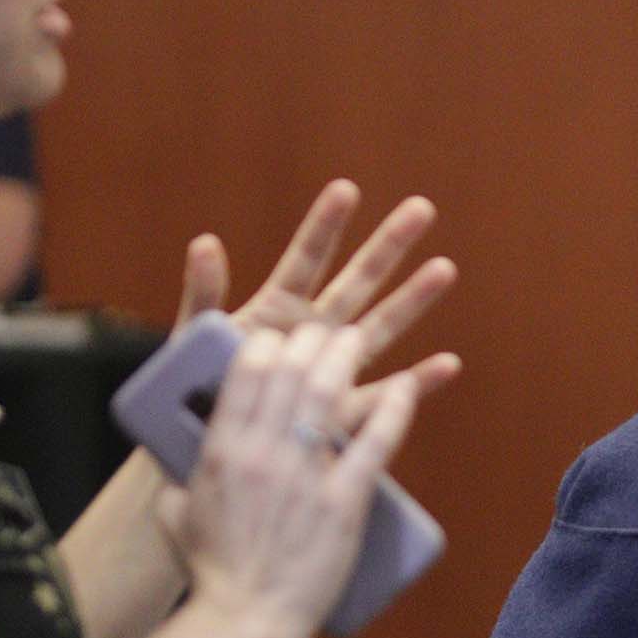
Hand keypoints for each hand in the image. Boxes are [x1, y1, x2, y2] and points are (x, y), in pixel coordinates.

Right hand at [159, 321, 417, 637]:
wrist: (244, 619)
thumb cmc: (212, 572)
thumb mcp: (176, 514)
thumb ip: (179, 478)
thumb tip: (179, 460)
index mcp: (220, 452)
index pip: (246, 373)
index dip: (268, 344)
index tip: (281, 338)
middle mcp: (262, 454)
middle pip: (292, 373)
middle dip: (311, 341)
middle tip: (327, 332)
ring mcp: (305, 476)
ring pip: (330, 395)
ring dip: (347, 358)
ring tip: (358, 340)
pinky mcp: (344, 501)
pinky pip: (376, 442)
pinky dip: (395, 409)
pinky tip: (408, 388)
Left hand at [176, 181, 463, 420]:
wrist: (197, 447)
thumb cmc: (189, 391)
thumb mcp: (191, 337)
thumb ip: (203, 294)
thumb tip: (204, 242)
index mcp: (276, 309)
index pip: (305, 259)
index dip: (325, 226)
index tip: (346, 190)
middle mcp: (311, 330)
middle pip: (357, 281)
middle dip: (388, 245)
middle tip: (420, 209)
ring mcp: (331, 368)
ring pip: (380, 327)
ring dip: (413, 300)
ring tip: (444, 268)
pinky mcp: (341, 412)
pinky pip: (384, 397)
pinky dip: (418, 384)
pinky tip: (448, 365)